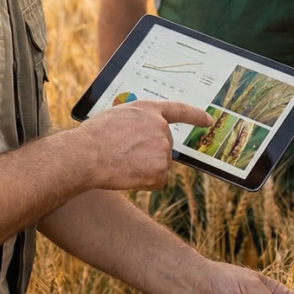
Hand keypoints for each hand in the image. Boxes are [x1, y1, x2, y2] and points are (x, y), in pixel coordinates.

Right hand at [79, 100, 210, 190]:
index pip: (180, 111)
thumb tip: (143, 133)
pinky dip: (145, 183)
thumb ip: (136, 121)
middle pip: (165, 145)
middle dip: (149, 153)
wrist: (85, 155)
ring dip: (145, 168)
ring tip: (122, 164)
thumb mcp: (116, 116)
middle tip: (125, 155)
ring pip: (160, 165)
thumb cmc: (93, 137)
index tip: (208, 120)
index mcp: (149, 110)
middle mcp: (160, 127)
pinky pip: (157, 181)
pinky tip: (128, 176)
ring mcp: (162, 149)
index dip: (196, 116)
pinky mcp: (159, 170)